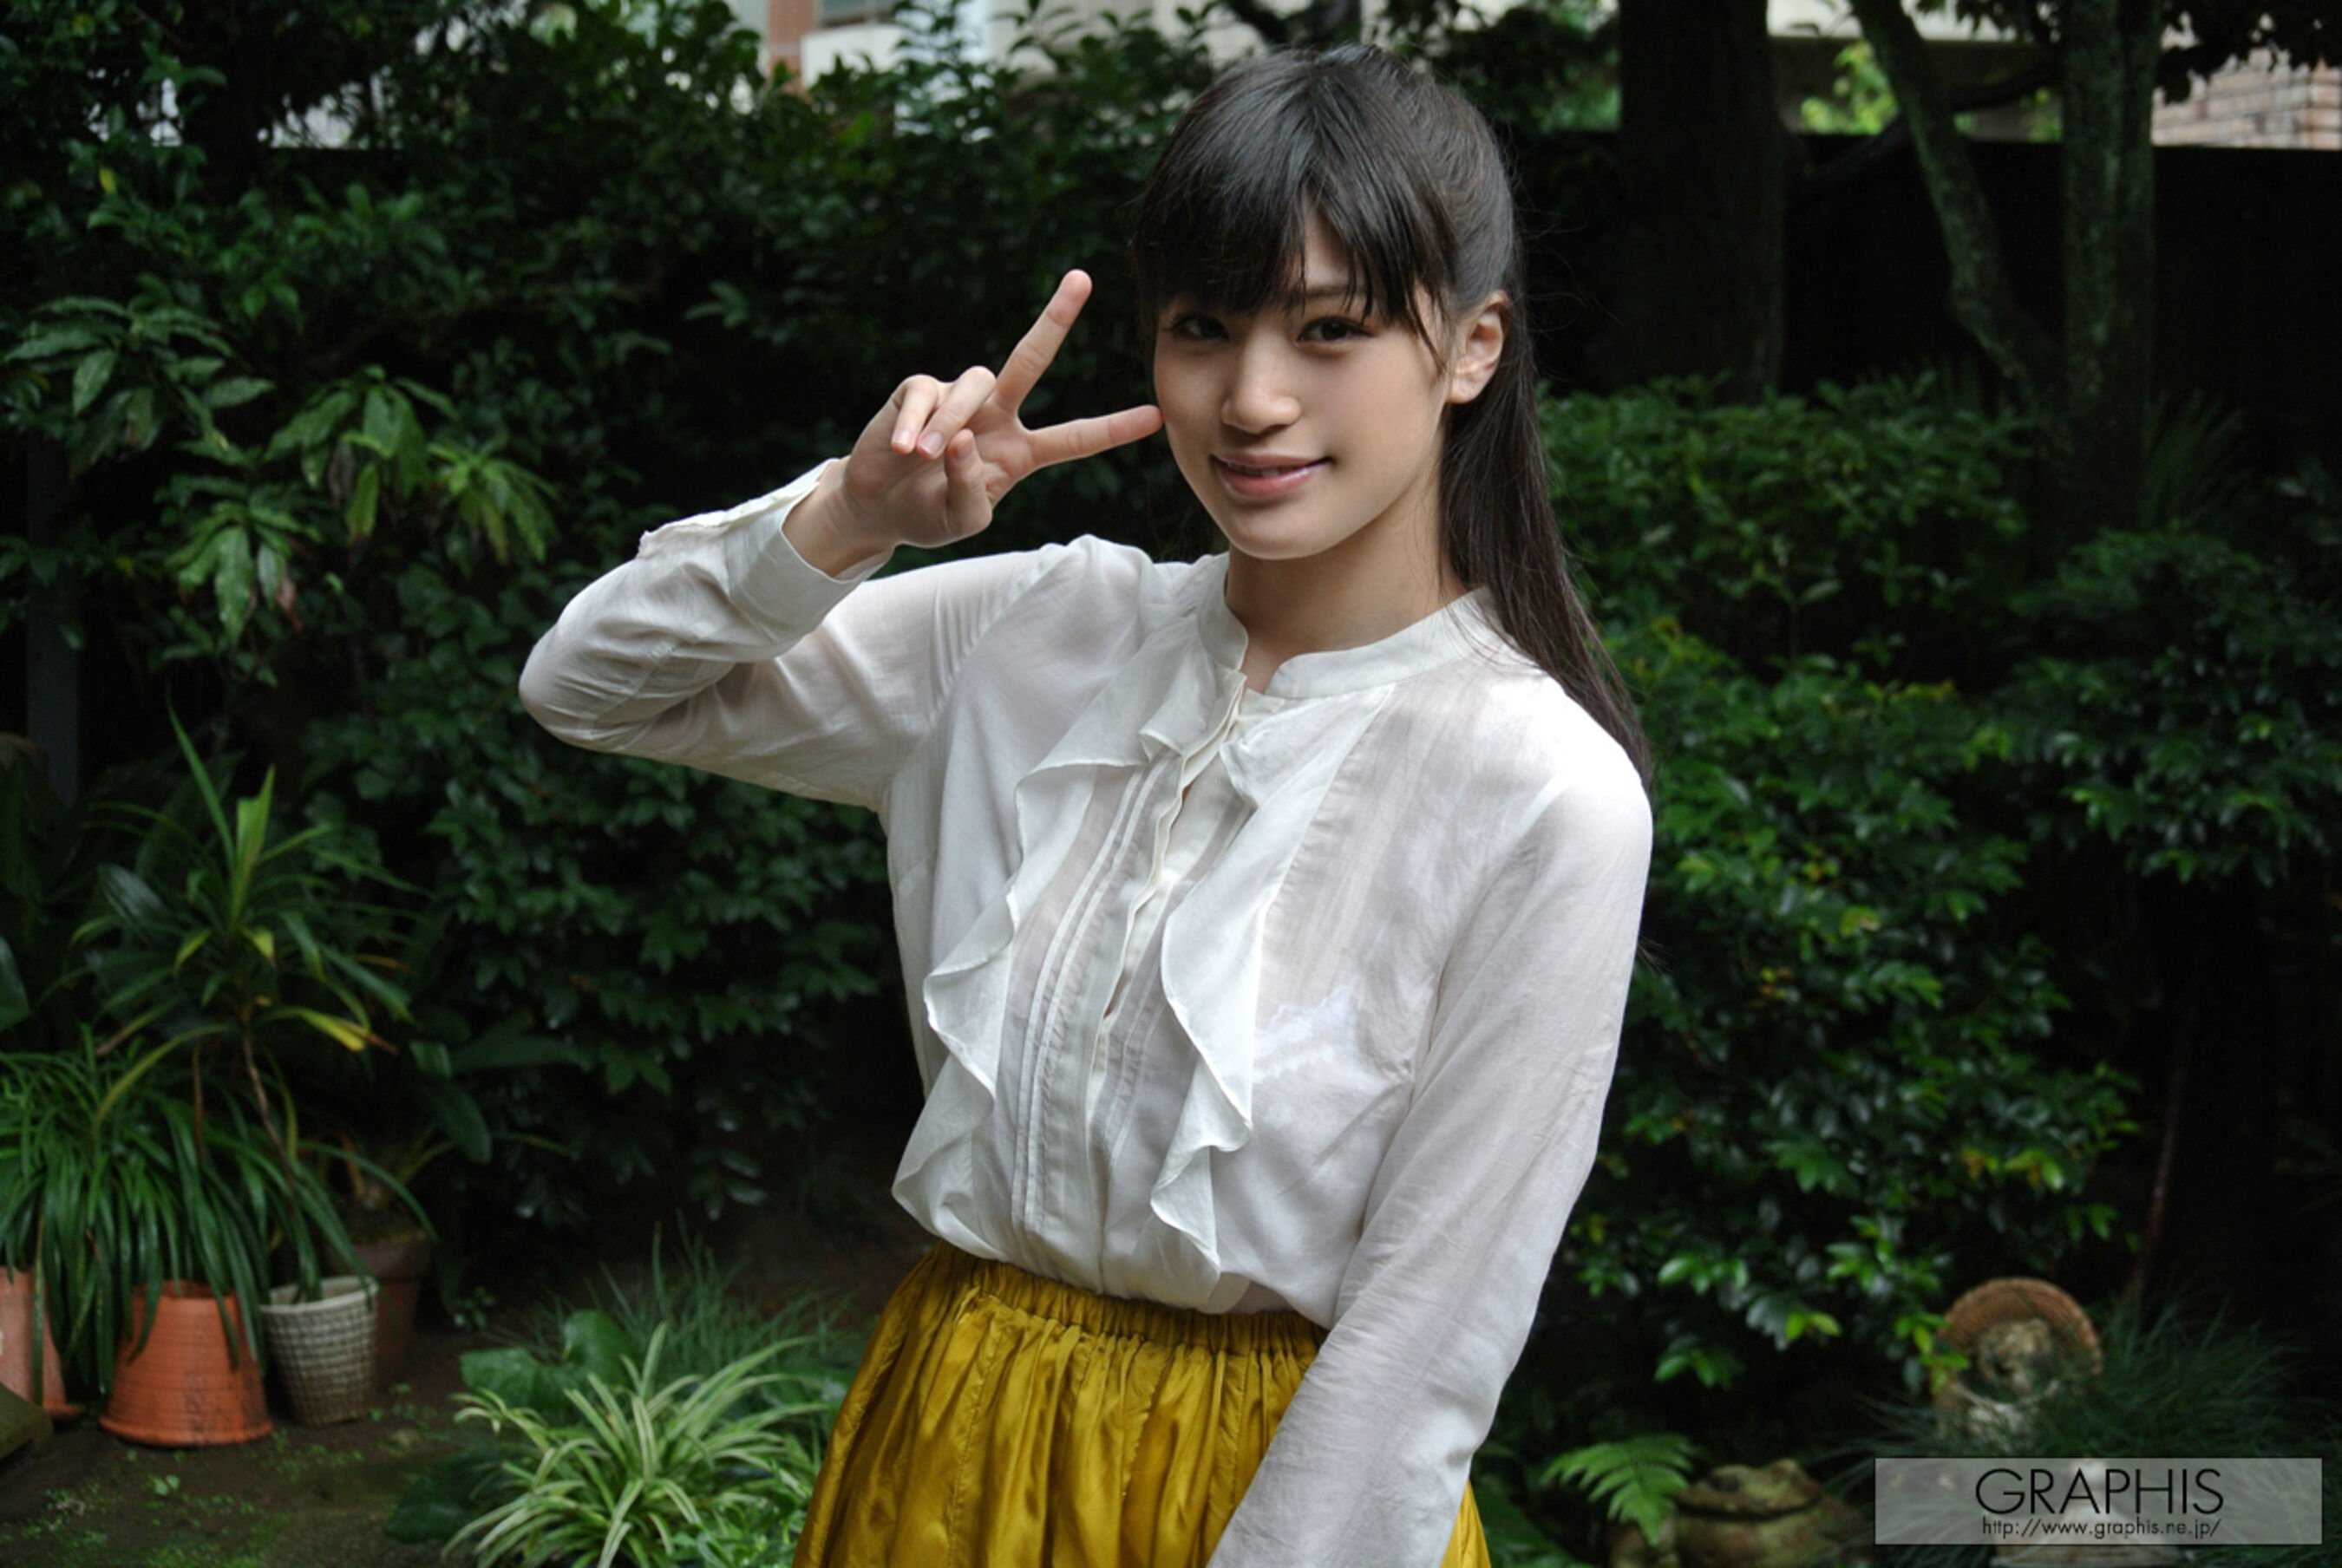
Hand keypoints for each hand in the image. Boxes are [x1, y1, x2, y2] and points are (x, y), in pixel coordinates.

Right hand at [828, 269, 1163, 550]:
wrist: (878, 506)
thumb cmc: (928, 514)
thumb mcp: (960, 519)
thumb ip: (969, 488)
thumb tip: (962, 439)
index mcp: (1021, 451)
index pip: (1075, 437)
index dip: (1113, 428)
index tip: (1156, 416)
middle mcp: (997, 415)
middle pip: (1029, 359)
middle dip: (1055, 319)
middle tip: (1081, 278)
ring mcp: (960, 397)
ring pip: (974, 386)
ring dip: (949, 422)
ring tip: (921, 456)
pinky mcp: (920, 390)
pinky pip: (927, 394)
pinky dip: (915, 423)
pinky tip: (903, 449)